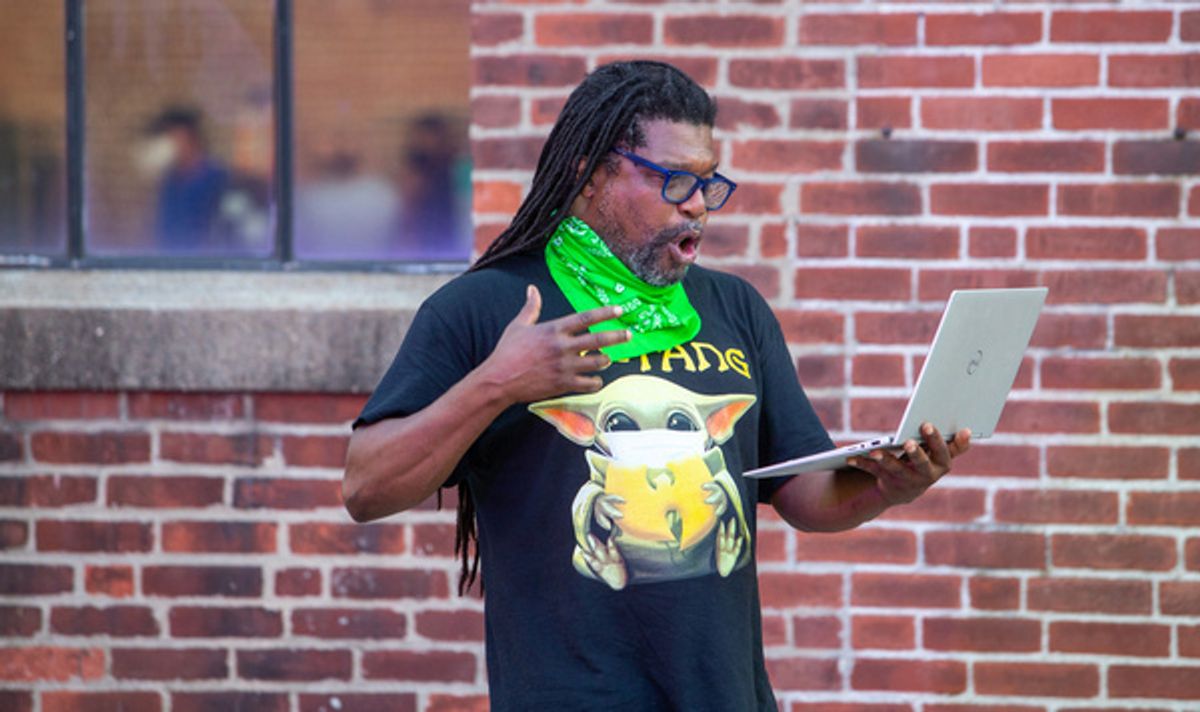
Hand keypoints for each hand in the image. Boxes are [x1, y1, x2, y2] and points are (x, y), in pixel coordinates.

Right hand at [478, 285, 630, 403]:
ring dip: (605, 360)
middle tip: (630, 335)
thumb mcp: (518, 325)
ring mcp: (565, 367)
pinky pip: (589, 384)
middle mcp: (563, 347)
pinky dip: (596, 382)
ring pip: (597, 362)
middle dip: (617, 336)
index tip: (619, 310)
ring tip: (608, 358)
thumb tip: (532, 289)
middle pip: (598, 340)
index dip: (605, 313)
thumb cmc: (507, 351)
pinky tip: (596, 380)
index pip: (585, 318)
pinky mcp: (563, 384)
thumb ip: (531, 307)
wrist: (499, 379)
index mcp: (554, 329)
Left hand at [847, 423, 970, 505]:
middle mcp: (925, 475)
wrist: (904, 491)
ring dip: (886, 460)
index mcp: (941, 465)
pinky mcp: (886, 481)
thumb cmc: (926, 463)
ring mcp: (905, 480)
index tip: (930, 426)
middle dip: (916, 454)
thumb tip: (968, 430)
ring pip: (895, 470)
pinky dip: (861, 463)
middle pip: (921, 464)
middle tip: (910, 442)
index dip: (939, 442)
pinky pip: (872, 471)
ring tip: (876, 452)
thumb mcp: (940, 455)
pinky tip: (850, 456)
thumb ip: (953, 445)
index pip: (944, 453)